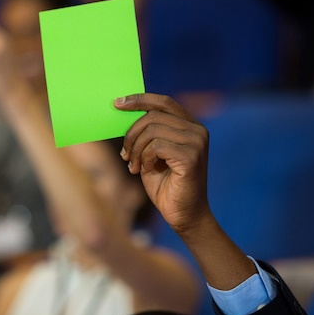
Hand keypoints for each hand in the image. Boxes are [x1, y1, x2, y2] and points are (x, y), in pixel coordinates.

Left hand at [115, 93, 210, 233]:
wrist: (183, 215)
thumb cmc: (165, 184)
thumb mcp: (151, 152)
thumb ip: (146, 132)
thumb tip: (122, 110)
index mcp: (190, 125)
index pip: (163, 102)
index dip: (139, 99)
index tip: (117, 103)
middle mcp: (197, 130)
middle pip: (152, 116)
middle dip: (131, 134)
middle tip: (125, 155)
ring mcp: (197, 142)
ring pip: (151, 130)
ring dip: (135, 149)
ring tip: (134, 166)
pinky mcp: (191, 156)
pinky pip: (155, 146)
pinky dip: (144, 158)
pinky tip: (145, 170)